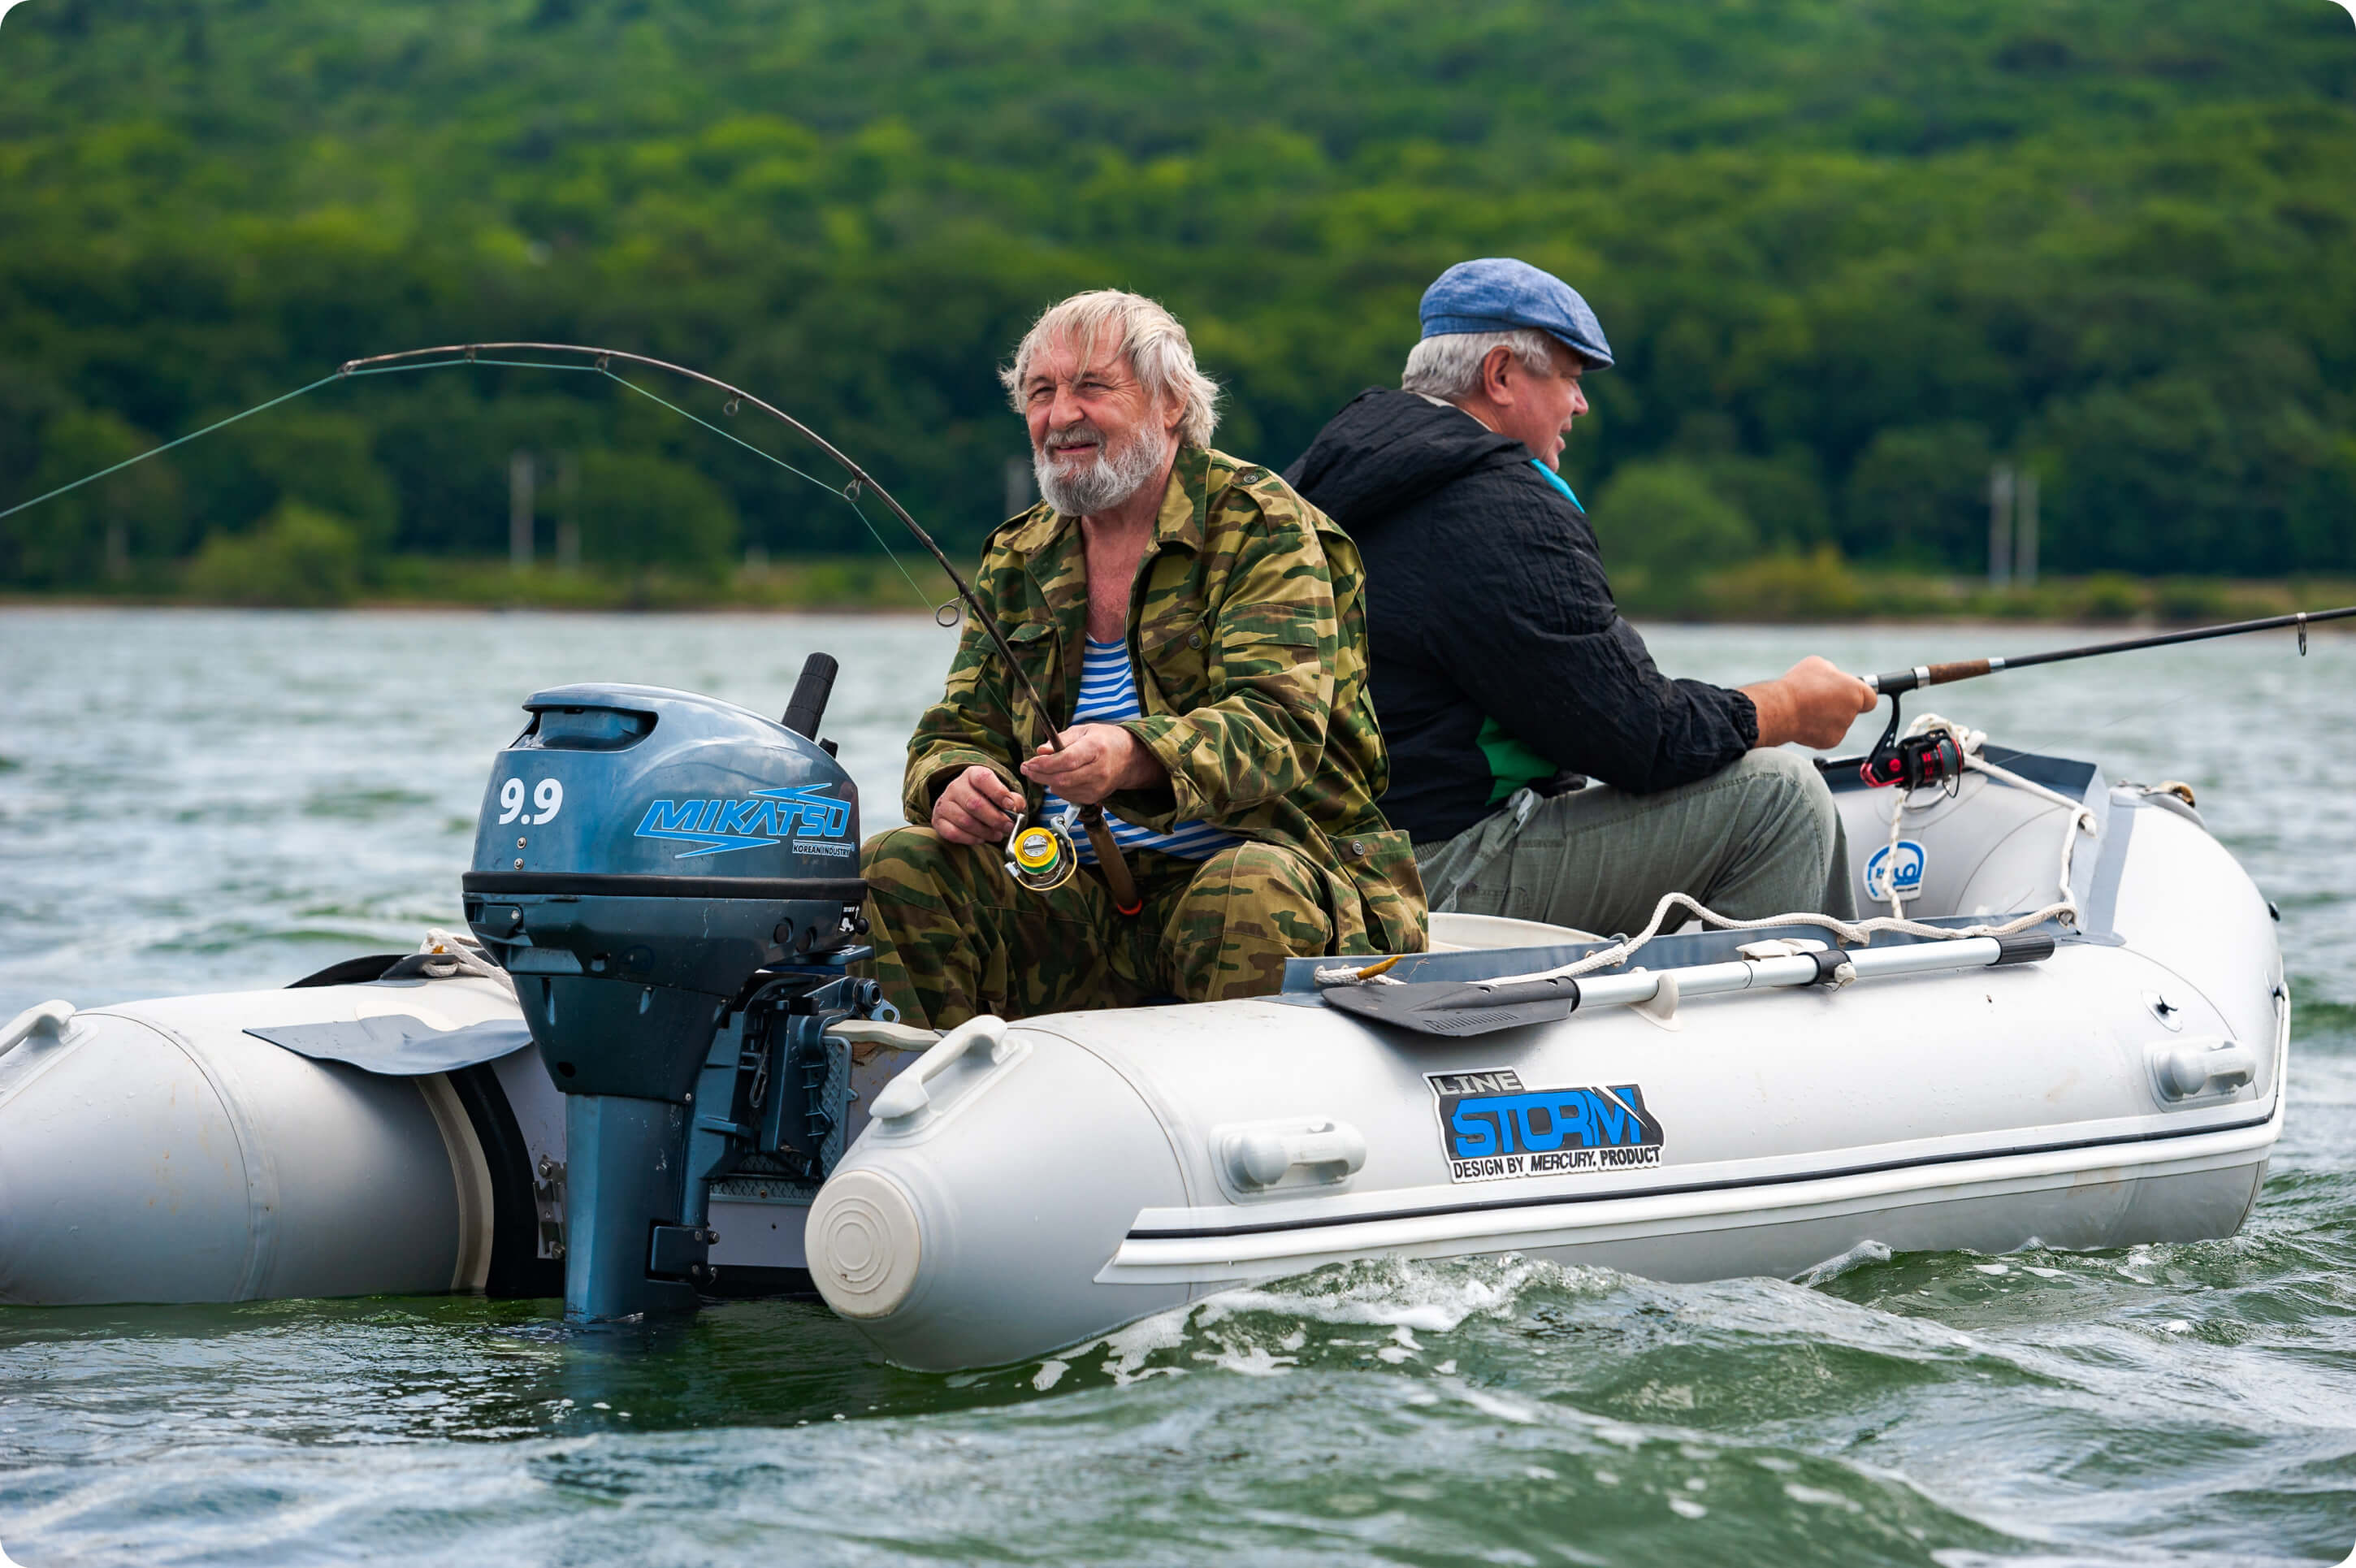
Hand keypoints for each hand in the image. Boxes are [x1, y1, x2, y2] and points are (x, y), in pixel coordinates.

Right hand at [932, 764, 1025, 845]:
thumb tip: (1015, 809)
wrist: (959, 803)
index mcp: (972, 774)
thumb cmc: (984, 798)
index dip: (998, 792)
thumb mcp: (1000, 793)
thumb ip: (1012, 800)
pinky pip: (953, 833)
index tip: (1010, 806)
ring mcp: (944, 803)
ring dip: (985, 831)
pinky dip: (970, 839)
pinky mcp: (938, 820)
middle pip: (975, 804)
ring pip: (965, 821)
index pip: (983, 779)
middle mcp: (955, 786)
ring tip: (997, 835)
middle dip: (996, 819)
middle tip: (1008, 827)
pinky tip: (981, 839)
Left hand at [1018, 723, 1164, 805]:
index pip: (1066, 760)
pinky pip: (1068, 796)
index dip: (1044, 764)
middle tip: (1027, 768)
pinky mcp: (1094, 797)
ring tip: (1043, 770)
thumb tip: (1040, 751)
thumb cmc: (1105, 741)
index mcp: (1096, 748)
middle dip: (1039, 775)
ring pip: (1062, 789)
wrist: (1128, 758)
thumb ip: (1060, 740)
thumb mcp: (1083, 731)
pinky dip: (1059, 787)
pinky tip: (1060, 777)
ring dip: (1047, 781)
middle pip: (1062, 779)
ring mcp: (1098, 787)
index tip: (1030, 762)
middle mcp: (1099, 770)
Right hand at [1741, 655, 1877, 750]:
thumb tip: (1833, 677)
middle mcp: (1852, 712)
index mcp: (1855, 691)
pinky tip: (1805, 720)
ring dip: (1827, 716)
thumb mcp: (1817, 664)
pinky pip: (1827, 733)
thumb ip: (1832, 672)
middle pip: (1851, 709)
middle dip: (1838, 704)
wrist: (1781, 710)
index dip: (1860, 696)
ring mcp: (1841, 729)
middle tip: (1820, 698)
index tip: (1852, 695)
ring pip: (1838, 722)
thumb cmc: (1799, 685)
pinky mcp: (1829, 741)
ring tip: (1807, 708)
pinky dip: (1818, 729)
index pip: (1870, 698)